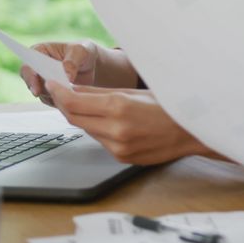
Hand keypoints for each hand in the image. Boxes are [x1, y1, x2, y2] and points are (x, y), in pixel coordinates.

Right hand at [22, 41, 135, 105]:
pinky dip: (60, 101)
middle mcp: (37, 68)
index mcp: (39, 51)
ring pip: (41, 94)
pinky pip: (52, 101)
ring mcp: (43, 82)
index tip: (36, 87)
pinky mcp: (52, 93)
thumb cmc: (83, 51)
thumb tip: (65, 77)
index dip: (30, 76)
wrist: (91, 63)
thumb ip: (72, 62)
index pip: (28, 65)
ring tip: (68, 93)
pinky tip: (71, 99)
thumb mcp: (80, 51)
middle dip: (41, 90)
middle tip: (52, 94)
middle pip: (31, 82)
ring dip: (53, 96)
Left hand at [44, 82, 206, 164]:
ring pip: (86, 130)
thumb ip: (102, 92)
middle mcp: (115, 130)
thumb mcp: (135, 91)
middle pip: (75, 118)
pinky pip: (100, 141)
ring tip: (86, 103)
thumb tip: (74, 89)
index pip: (74, 102)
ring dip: (82, 117)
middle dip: (65, 104)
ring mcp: (118, 147)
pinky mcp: (121, 158)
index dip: (58, 93)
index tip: (52, 84)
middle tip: (61, 91)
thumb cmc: (169, 106)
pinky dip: (98, 128)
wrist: (192, 132)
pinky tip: (107, 120)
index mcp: (119, 107)